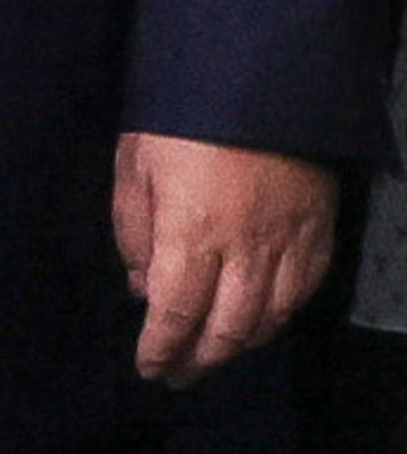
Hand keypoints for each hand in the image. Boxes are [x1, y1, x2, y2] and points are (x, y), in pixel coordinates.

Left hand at [114, 131, 333, 386]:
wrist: (256, 78)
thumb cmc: (177, 118)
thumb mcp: (133, 165)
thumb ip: (135, 232)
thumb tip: (144, 290)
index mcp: (190, 232)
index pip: (176, 313)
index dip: (162, 348)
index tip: (149, 369)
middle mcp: (244, 248)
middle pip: (226, 328)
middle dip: (199, 360)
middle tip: (178, 376)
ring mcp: (288, 242)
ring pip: (268, 318)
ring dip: (239, 346)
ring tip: (212, 356)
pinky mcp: (319, 231)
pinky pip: (302, 292)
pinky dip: (277, 318)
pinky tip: (259, 324)